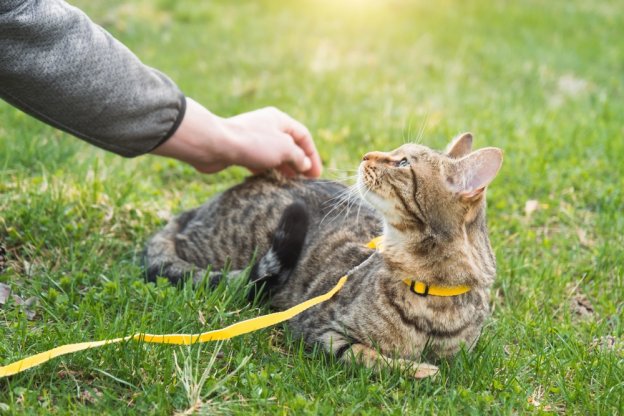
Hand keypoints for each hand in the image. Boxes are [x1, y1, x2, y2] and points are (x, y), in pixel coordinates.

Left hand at [151, 98, 321, 177]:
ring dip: (284, 169)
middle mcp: (268, 126)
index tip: (316, 175)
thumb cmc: (252, 143)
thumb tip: (305, 164)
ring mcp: (254, 139)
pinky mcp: (242, 151)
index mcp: (280, 120)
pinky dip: (268, 171)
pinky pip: (260, 162)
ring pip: (274, 155)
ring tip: (292, 185)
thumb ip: (298, 157)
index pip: (303, 136)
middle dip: (299, 163)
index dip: (313, 155)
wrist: (215, 144)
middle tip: (306, 182)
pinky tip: (272, 183)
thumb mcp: (283, 149)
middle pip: (289, 145)